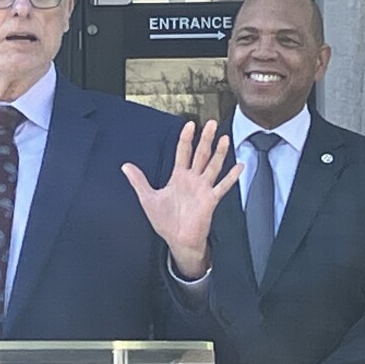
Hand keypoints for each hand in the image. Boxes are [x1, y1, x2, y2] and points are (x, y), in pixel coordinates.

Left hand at [122, 120, 241, 277]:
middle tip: (210, 123)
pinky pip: (222, 186)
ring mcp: (202, 189)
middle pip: (200, 154)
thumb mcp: (148, 198)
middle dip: (205, 139)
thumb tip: (125, 166)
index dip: (186, 138)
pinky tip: (239, 166)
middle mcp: (192, 180)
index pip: (183, 152)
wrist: (177, 240)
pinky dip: (231, 177)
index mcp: (178, 177)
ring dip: (219, 153)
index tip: (189, 125)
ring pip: (212, 166)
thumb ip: (138, 181)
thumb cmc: (165, 221)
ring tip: (224, 138)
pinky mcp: (210, 200)